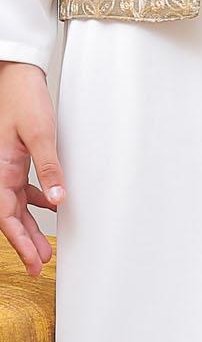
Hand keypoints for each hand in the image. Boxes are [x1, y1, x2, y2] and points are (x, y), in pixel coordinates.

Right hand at [0, 61, 63, 276]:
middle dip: (24, 242)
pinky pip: (20, 189)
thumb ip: (49, 168)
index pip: (6, 216)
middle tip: (41, 265)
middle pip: (9, 216)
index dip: (20, 242)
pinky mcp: (14, 158)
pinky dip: (33, 203)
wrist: (18, 75)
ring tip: (45, 247)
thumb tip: (57, 200)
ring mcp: (5, 165)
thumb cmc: (24, 99)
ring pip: (15, 205)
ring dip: (29, 226)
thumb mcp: (41, 134)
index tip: (34, 262)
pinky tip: (48, 209)